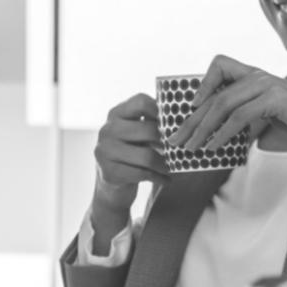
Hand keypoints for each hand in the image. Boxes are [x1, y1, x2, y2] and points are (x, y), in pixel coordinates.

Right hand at [90, 94, 169, 239]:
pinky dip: (159, 178)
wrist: (113, 184)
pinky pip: (143, 174)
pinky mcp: (109, 173)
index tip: (171, 124)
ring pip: (147, 156)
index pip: (141, 102)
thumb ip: (151, 121)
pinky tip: (165, 179)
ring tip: (171, 168)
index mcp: (115, 114)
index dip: (160, 111)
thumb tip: (181, 118)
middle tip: (176, 150)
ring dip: (164, 164)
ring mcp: (105, 151)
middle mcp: (107, 130)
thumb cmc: (132, 152)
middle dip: (167, 142)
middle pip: (148, 130)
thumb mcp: (138, 132)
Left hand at [166, 55, 286, 163]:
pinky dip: (222, 134)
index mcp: (255, 75)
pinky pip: (239, 116)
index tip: (189, 106)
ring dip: (203, 129)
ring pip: (222, 104)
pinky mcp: (274, 99)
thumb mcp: (264, 116)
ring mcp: (266, 85)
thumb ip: (242, 117)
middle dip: (192, 119)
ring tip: (191, 148)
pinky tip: (213, 147)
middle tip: (176, 139)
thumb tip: (214, 134)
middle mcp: (258, 75)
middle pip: (214, 93)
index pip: (220, 64)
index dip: (202, 83)